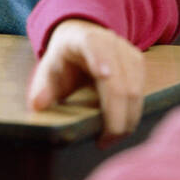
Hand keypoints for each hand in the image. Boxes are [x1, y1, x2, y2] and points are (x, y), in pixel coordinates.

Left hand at [28, 18, 145, 142]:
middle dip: (116, 115)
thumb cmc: (64, 59)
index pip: (94, 45)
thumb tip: (38, 105)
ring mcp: (128, 51)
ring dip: (127, 119)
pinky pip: (141, 92)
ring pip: (135, 89)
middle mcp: (110, 41)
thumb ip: (43, 87)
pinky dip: (133, 113)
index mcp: (83, 39)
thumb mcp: (48, 69)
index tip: (103, 75)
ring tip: (111, 139)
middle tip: (104, 141)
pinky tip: (121, 127)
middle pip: (120, 79)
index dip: (100, 59)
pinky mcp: (139, 64)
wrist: (82, 38)